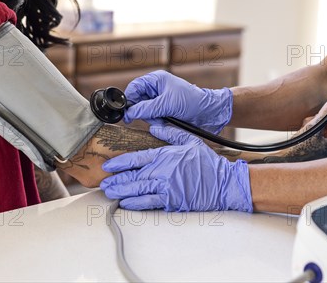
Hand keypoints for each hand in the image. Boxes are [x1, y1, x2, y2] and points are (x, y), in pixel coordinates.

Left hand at [100, 125, 252, 211]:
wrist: (223, 183)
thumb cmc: (207, 162)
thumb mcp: (190, 140)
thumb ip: (170, 132)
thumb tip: (155, 123)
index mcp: (165, 156)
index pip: (136, 158)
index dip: (120, 163)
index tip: (108, 165)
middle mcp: (162, 172)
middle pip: (133, 176)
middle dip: (116, 180)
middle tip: (103, 182)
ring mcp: (166, 188)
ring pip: (137, 190)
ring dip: (121, 192)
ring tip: (110, 193)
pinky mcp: (172, 202)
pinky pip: (149, 203)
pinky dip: (135, 204)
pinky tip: (125, 203)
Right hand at [124, 70, 232, 133]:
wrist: (210, 114)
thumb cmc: (192, 102)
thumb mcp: (167, 104)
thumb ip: (146, 108)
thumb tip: (129, 113)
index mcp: (156, 80)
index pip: (134, 87)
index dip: (129, 99)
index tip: (127, 112)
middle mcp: (156, 89)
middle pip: (137, 101)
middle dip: (143, 111)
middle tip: (153, 116)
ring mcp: (160, 101)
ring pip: (144, 112)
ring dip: (152, 118)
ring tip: (164, 119)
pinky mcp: (164, 112)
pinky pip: (152, 119)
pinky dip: (157, 122)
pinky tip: (166, 122)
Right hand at [292, 100, 326, 145]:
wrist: (285, 162)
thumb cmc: (300, 149)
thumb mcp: (312, 128)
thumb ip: (323, 114)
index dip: (326, 116)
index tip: (317, 114)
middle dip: (316, 122)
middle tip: (308, 124)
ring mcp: (326, 149)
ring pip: (321, 128)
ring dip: (311, 126)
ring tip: (303, 131)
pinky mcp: (317, 149)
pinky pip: (316, 134)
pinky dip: (308, 132)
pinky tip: (302, 135)